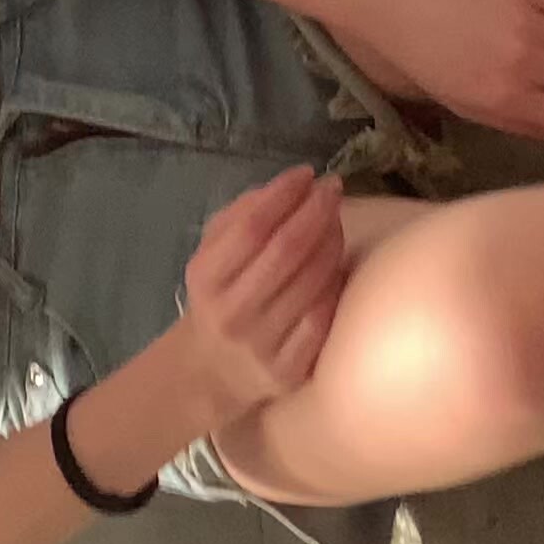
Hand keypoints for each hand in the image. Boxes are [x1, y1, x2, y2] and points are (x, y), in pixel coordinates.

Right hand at [178, 167, 350, 410]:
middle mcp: (232, 313)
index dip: (283, 195)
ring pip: (311, 282)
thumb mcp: (213, 255)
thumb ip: (241, 216)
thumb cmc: (220, 297)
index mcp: (206, 279)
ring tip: (336, 219)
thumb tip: (289, 186)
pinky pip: (323, 316)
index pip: (251, 227)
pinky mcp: (290, 369)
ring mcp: (262, 345)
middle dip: (316, 211)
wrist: (213, 370)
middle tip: (332, 189)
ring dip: (332, 241)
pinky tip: (337, 263)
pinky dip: (335, 283)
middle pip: (286, 251)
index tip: (307, 173)